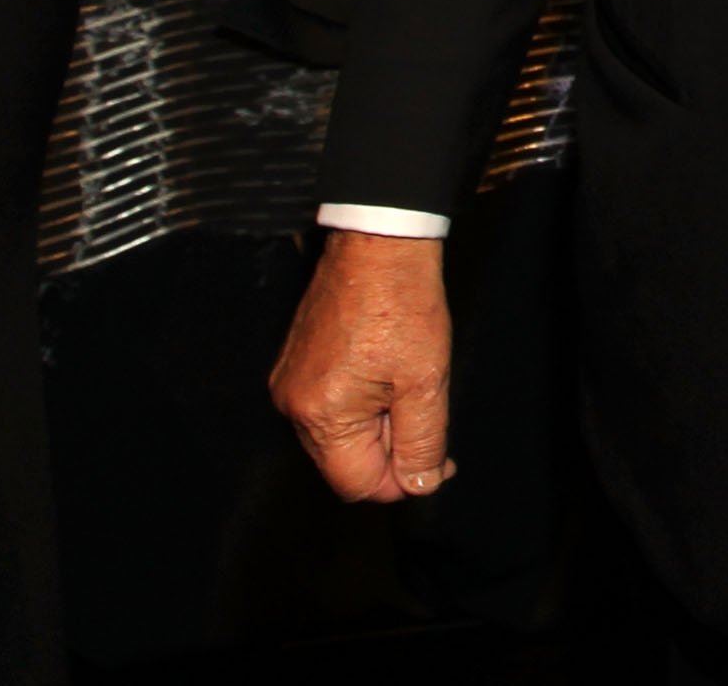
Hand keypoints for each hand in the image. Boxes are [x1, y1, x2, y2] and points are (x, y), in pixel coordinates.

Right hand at [270, 229, 458, 502]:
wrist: (379, 242)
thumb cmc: (404, 305)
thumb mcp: (426, 381)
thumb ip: (422, 442)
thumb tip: (419, 486)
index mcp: (320, 416)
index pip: (357, 484)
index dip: (401, 481)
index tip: (438, 462)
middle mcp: (292, 406)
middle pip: (344, 462)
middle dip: (390, 451)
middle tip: (429, 414)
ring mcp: (289, 382)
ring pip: (338, 434)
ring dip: (378, 424)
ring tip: (408, 382)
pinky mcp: (294, 363)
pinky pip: (328, 405)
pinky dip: (361, 401)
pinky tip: (388, 370)